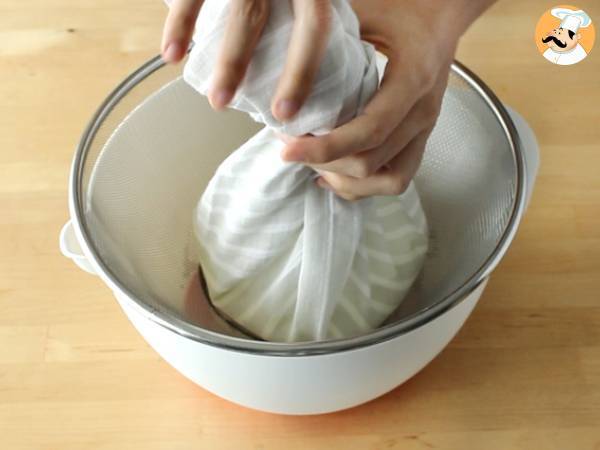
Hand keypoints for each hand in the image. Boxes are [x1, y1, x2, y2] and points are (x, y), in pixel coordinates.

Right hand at [161, 0, 331, 120]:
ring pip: (239, 9)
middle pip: (270, 17)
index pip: (315, 24)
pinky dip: (180, 22)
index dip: (302, 71)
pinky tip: (171, 55)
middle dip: (259, 68)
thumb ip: (306, 5)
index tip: (285, 113)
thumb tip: (309, 57)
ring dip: (228, 59)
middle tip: (240, 108)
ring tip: (216, 100)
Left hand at [281, 0, 495, 200]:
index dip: (326, 148)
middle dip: (324, 163)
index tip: (288, 149)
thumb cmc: (405, 7)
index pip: (368, 131)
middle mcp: (422, 112)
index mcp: (411, 80)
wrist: (444, 12)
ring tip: (312, 165)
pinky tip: (334, 174)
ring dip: (346, 180)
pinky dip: (364, 185)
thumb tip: (285, 61)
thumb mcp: (367, 12)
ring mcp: (424, 129)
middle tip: (290, 146)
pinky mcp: (419, 137)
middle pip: (370, 163)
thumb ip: (330, 36)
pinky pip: (397, 177)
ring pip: (388, 180)